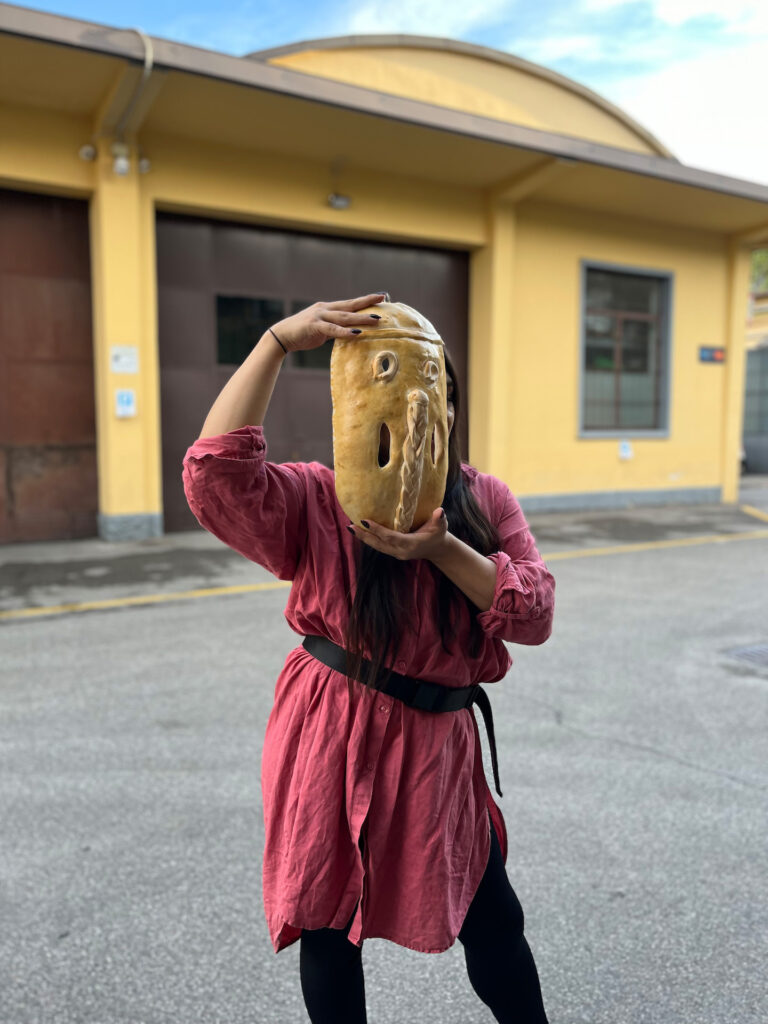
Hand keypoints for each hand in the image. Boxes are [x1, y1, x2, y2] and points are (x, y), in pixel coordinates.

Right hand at [270, 294, 387, 352]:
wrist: (281, 336)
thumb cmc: (302, 334)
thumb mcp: (321, 330)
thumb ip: (334, 329)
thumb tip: (347, 333)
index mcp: (327, 308)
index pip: (349, 303)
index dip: (365, 300)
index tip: (380, 297)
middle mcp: (325, 309)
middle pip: (350, 305)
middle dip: (367, 302)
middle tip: (383, 299)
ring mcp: (319, 316)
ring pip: (344, 317)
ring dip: (361, 318)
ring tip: (376, 320)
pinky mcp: (314, 326)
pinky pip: (332, 329)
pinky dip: (345, 332)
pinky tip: (357, 333)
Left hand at [348, 508, 448, 560]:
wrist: (437, 549)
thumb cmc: (438, 534)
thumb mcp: (441, 526)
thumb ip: (439, 519)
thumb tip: (440, 511)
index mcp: (411, 544)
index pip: (390, 537)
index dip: (377, 530)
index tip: (364, 521)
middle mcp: (401, 551)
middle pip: (379, 544)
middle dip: (364, 536)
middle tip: (350, 526)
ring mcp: (396, 553)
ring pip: (376, 546)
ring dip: (363, 538)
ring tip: (350, 527)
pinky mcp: (393, 552)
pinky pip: (379, 546)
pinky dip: (369, 539)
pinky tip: (359, 531)